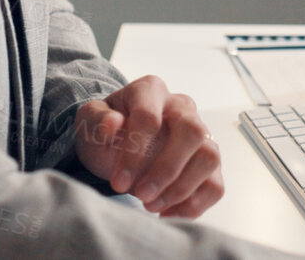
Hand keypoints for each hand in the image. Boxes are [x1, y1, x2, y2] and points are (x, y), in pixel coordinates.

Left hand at [72, 75, 223, 217]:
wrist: (115, 145)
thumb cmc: (105, 131)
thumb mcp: (90, 123)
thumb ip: (97, 119)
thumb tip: (112, 123)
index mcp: (150, 90)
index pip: (150, 118)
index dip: (134, 153)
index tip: (118, 181)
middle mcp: (181, 107)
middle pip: (192, 132)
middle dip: (166, 170)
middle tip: (141, 195)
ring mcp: (201, 134)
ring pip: (209, 157)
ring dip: (181, 188)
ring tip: (151, 205)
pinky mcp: (208, 163)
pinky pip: (215, 185)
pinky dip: (194, 205)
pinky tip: (166, 213)